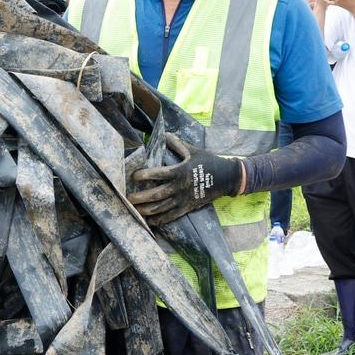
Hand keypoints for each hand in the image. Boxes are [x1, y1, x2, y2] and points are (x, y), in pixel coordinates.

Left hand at [127, 147, 244, 224]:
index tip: (133, 176)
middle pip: (156, 195)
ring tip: (133, 210)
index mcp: (181, 171)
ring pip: (162, 208)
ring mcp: (184, 199)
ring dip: (146, 210)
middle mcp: (180, 187)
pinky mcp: (188, 207)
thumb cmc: (208, 161)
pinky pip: (171, 216)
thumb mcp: (193, 150)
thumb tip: (163, 133)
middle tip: (127, 198)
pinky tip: (148, 221)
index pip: (158, 174)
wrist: (228, 177)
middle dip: (140, 197)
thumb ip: (176, 143)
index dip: (144, 175)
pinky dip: (159, 220)